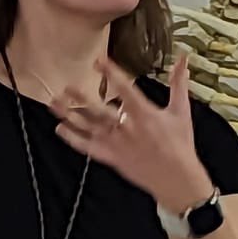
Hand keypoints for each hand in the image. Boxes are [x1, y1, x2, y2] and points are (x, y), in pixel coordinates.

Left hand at [55, 54, 214, 214]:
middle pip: (99, 111)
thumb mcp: (181, 111)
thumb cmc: (180, 144)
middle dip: (82, 98)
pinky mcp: (112, 158)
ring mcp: (117, 144)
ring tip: (54, 102)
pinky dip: (73, 139)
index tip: (98, 61)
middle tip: (67, 85)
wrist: (176, 179)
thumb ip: (178, 83)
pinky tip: (60, 128)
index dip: (111, 74)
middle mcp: (127, 129)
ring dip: (71, 115)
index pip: (125, 90)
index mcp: (145, 115)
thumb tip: (183, 59)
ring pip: (89, 127)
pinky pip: (89, 148)